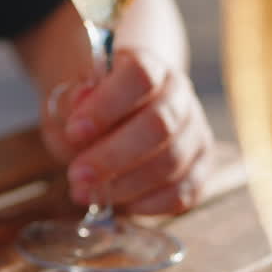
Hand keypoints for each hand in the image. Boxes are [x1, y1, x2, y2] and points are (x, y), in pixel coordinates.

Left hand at [41, 48, 212, 214]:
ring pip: (170, 163)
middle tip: (77, 175)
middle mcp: (179, 96)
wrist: (116, 120)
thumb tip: (81, 99)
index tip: (74, 130)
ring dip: (124, 185)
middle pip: (159, 125)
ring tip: (84, 193)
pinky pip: (183, 193)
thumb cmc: (91, 110)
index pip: (140, 77)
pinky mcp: (200, 170)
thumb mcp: (71, 99)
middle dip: (112, 156)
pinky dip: (148, 204)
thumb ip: (73, 99)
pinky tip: (118, 204)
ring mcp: (195, 133)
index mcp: (149, 67)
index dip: (106, 105)